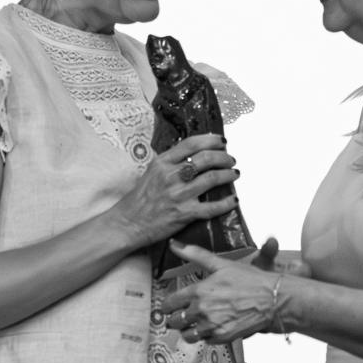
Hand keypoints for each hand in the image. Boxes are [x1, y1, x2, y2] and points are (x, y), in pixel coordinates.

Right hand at [106, 133, 237, 250]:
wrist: (128, 223)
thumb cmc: (140, 199)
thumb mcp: (152, 172)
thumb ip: (170, 162)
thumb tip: (193, 155)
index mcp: (162, 163)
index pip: (191, 144)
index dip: (211, 140)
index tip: (221, 141)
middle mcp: (171, 176)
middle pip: (205, 158)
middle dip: (223, 157)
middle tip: (230, 159)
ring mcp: (179, 194)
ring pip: (212, 178)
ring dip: (228, 175)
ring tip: (234, 174)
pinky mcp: (185, 213)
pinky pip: (212, 207)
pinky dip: (226, 203)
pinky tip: (233, 200)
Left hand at [157, 239, 294, 343]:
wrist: (272, 299)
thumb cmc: (250, 280)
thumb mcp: (221, 264)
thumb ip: (195, 254)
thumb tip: (174, 244)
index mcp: (199, 291)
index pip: (170, 303)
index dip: (168, 305)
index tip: (170, 306)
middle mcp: (202, 310)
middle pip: (174, 322)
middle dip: (175, 319)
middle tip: (182, 316)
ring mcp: (211, 326)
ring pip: (187, 335)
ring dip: (189, 330)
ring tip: (196, 323)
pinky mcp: (222, 337)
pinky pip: (205, 341)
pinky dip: (206, 336)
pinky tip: (213, 327)